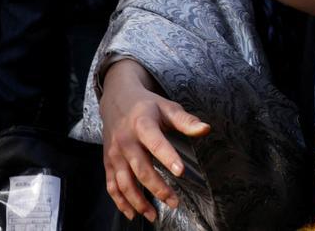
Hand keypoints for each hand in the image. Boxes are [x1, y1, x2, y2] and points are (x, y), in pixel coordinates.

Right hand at [99, 60, 209, 221]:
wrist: (116, 99)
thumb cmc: (147, 105)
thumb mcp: (167, 107)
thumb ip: (186, 120)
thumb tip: (206, 129)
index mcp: (142, 124)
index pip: (155, 142)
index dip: (167, 156)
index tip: (180, 172)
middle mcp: (126, 140)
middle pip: (141, 169)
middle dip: (158, 188)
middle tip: (175, 202)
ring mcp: (115, 153)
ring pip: (124, 182)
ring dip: (138, 201)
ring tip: (154, 215)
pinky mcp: (108, 162)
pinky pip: (112, 186)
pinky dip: (120, 202)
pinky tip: (132, 213)